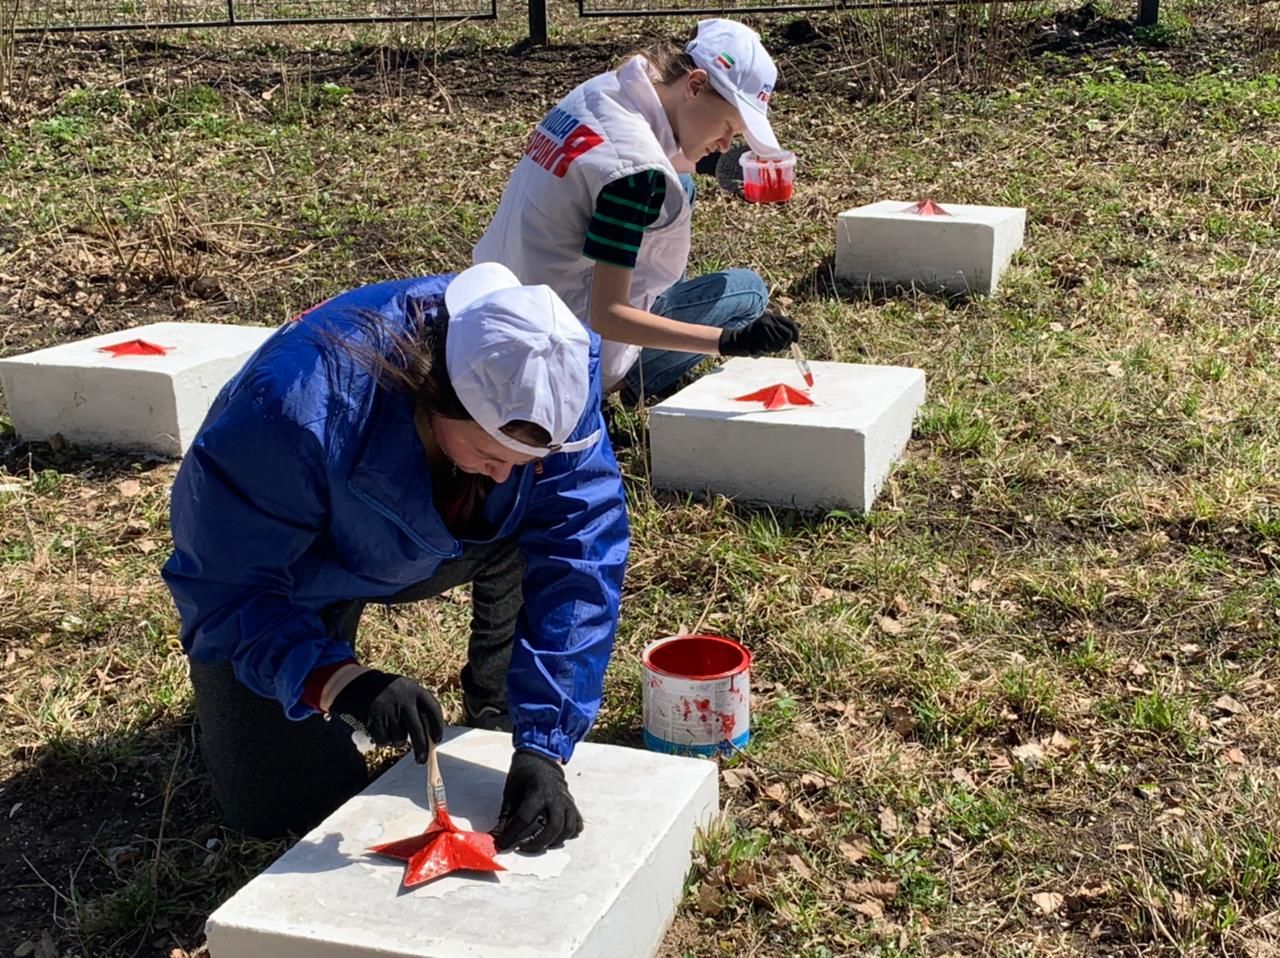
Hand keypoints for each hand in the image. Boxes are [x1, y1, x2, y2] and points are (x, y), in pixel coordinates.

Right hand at [329, 669, 443, 763]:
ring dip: (398, 741)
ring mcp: (388, 711)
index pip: (433, 710)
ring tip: (391, 728)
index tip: (437, 740)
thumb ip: (420, 707)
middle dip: (421, 748)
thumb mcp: (407, 691)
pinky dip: (384, 741)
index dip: (437, 727)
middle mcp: (403, 701)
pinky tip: (380, 729)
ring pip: (400, 739)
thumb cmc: (390, 693)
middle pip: (417, 731)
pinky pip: (384, 741)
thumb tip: (431, 735)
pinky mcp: (374, 721)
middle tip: (422, 760)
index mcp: (415, 691)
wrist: (359, 685)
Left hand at [493, 750, 582, 852]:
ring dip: (554, 841)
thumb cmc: (523, 775)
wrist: (540, 760)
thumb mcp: (510, 792)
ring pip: (568, 828)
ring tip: (539, 844)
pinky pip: (576, 824)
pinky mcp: (571, 805)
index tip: (502, 844)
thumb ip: (506, 815)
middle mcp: (555, 797)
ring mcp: (566, 801)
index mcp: (537, 791)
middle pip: (553, 827)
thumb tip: (498, 836)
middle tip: (524, 848)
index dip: (512, 834)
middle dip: (538, 843)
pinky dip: (568, 834)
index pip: (525, 818)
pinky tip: (556, 837)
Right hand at [718, 311, 798, 356]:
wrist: (736, 340)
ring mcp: (763, 332)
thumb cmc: (753, 334)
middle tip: (783, 347)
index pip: (790, 324)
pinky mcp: (759, 341)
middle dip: (787, 343)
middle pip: (787, 335)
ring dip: (778, 348)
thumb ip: (779, 326)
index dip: (796, 333)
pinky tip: (763, 349)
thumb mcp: (765, 324)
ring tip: (769, 347)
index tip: (796, 340)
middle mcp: (768, 322)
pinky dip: (769, 351)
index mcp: (770, 317)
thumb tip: (797, 328)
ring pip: (780, 344)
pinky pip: (772, 349)